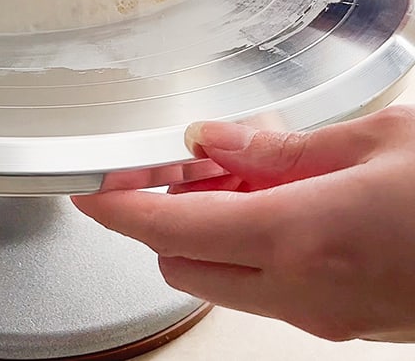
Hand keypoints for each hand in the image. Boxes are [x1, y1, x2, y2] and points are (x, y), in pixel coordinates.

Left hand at [72, 107, 414, 341]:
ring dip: (210, 238)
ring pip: (225, 285)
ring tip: (242, 178)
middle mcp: (305, 291)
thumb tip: (209, 140)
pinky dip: (254, 253)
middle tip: (179, 167)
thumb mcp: (378, 138)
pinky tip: (285, 206)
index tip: (90, 189)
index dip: (115, 209)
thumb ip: (279, 146)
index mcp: (301, 236)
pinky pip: (272, 294)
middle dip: (162, 220)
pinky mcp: (352, 328)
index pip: (166, 230)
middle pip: (181, 266)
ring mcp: (328, 318)